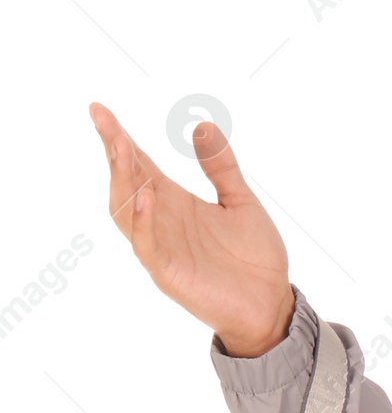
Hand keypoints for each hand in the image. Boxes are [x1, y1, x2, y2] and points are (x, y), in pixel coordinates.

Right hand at [88, 103, 295, 355]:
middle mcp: (162, 221)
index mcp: (175, 202)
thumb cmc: (254, 257)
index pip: (139, 165)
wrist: (271, 303)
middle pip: (126, 182)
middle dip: (115, 153)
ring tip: (122, 148)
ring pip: (127, 212)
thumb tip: (202, 125)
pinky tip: (147, 198)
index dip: (119, 138)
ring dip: (122, 181)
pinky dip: (144, 223)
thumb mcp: (241, 201)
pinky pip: (148, 246)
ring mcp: (161, 247)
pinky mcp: (169, 273)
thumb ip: (222, 167)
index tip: (100, 110)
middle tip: (105, 122)